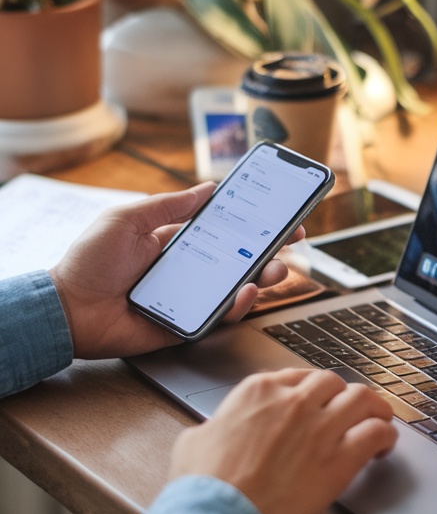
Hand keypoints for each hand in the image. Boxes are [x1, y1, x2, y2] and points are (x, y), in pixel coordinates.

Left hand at [50, 183, 304, 359]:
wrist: (66, 308)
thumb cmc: (88, 261)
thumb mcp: (127, 219)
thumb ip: (168, 205)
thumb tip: (207, 189)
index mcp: (174, 242)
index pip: (222, 229)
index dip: (251, 222)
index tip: (277, 212)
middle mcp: (187, 270)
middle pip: (238, 259)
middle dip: (269, 250)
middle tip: (292, 241)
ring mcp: (189, 298)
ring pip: (236, 289)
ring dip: (263, 278)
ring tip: (277, 269)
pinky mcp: (185, 324)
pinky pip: (219, 316)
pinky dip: (237, 305)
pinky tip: (246, 291)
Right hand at [169, 368, 396, 513]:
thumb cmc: (202, 485)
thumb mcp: (195, 439)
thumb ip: (215, 425)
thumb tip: (215, 430)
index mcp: (258, 390)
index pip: (298, 377)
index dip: (312, 392)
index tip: (317, 404)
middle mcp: (293, 401)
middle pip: (333, 383)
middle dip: (341, 397)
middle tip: (348, 413)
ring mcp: (320, 427)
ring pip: (363, 398)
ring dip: (373, 408)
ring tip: (378, 421)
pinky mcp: (340, 459)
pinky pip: (376, 432)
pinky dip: (385, 435)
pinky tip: (384, 446)